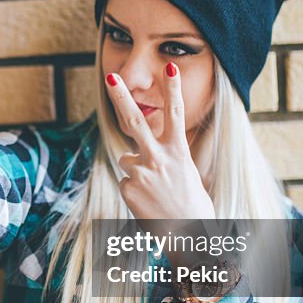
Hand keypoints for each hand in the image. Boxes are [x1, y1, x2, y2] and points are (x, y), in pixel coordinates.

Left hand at [104, 65, 215, 224]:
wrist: (189, 236)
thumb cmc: (192, 206)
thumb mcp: (186, 175)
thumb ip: (166, 159)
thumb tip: (137, 157)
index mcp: (179, 153)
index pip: (176, 114)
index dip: (173, 89)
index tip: (170, 66)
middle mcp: (159, 158)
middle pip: (136, 122)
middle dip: (122, 97)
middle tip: (111, 76)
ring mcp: (142, 173)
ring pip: (128, 159)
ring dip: (137, 170)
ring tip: (154, 191)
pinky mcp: (129, 189)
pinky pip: (126, 182)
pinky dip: (134, 191)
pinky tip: (148, 203)